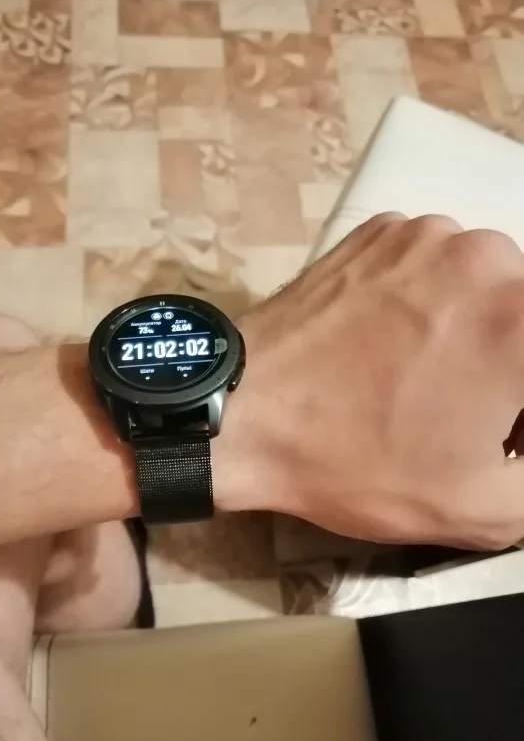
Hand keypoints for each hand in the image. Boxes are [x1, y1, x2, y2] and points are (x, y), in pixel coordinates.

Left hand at [220, 214, 523, 548]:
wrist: (245, 412)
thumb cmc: (357, 462)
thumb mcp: (481, 508)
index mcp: (523, 319)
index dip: (520, 408)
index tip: (499, 428)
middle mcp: (486, 257)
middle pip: (522, 316)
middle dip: (509, 364)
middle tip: (461, 409)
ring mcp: (425, 234)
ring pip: (479, 284)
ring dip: (468, 325)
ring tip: (417, 374)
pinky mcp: (377, 232)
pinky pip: (426, 265)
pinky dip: (421, 298)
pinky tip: (384, 339)